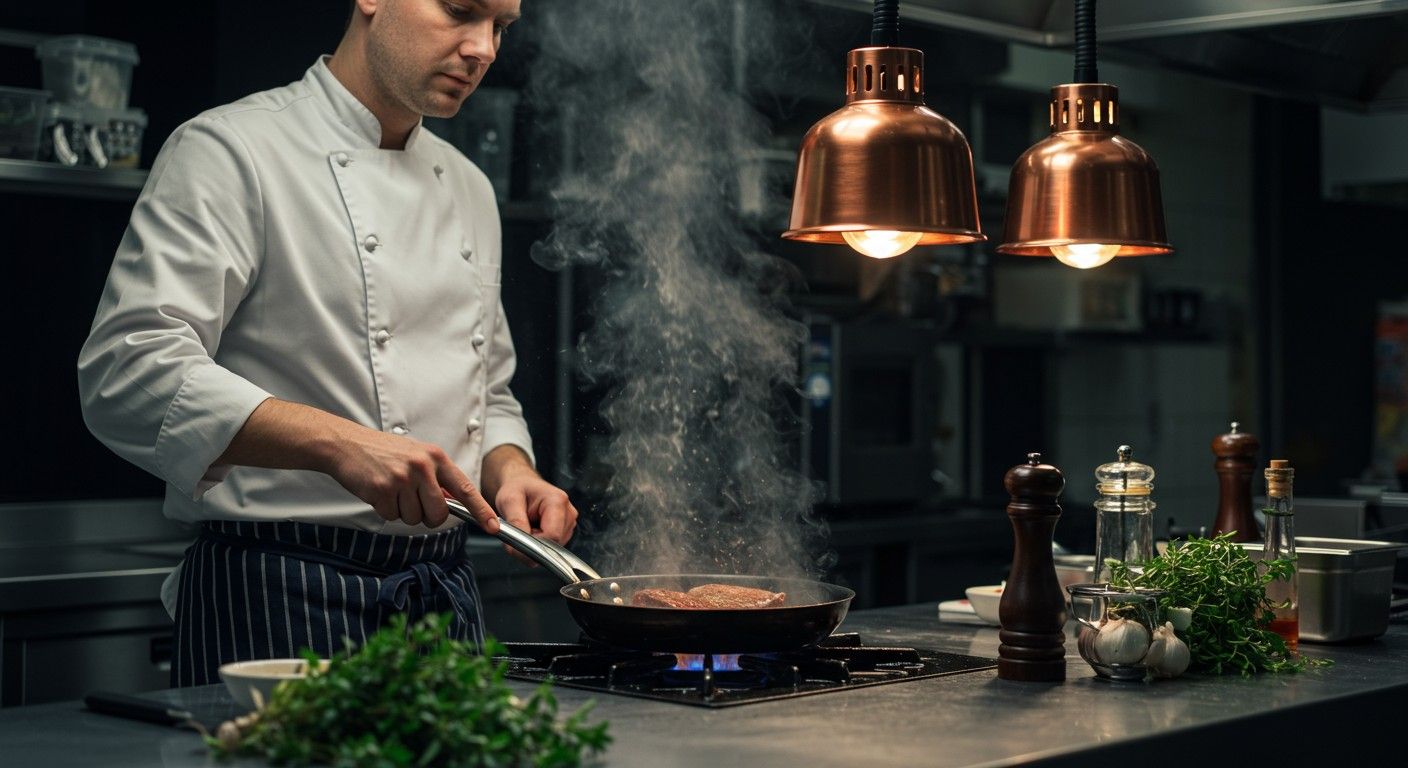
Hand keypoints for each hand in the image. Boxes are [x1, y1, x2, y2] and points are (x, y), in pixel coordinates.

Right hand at [327, 426, 498, 532]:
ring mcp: (402, 478)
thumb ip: (436, 476)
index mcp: (435, 456)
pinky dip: (385, 510)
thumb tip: (453, 502)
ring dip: (402, 511)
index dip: (481, 510)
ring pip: (414, 518)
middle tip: (412, 502)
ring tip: (391, 489)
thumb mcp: (416, 454)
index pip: (466, 488)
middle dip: (427, 516)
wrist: (346, 444)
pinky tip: (378, 491)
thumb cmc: (382, 451)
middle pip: (439, 513)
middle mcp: (422, 466)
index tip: (494, 526)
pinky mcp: (383, 490)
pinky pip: (392, 516)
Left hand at [486, 454, 577, 565]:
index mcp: (557, 501)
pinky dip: (539, 543)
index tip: (516, 543)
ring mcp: (569, 522)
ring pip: (553, 548)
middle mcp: (568, 513)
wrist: (523, 485)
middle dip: (533, 544)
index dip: (534, 544)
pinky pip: (552, 546)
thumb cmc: (517, 489)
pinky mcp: (566, 530)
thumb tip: (520, 545)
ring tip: (527, 527)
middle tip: (519, 531)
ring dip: (536, 544)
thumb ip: (516, 522)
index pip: (552, 535)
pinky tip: (533, 530)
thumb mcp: (509, 500)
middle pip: (554, 544)